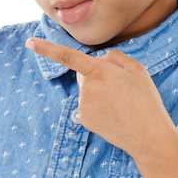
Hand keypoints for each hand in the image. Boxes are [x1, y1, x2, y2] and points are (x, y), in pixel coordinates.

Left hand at [24, 37, 173, 160]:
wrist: (147, 135)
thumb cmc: (145, 100)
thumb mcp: (137, 68)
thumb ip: (114, 57)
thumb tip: (98, 60)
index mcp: (100, 71)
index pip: (68, 56)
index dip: (47, 49)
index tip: (30, 43)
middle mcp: (87, 87)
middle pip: (83, 73)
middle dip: (96, 75)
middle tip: (120, 89)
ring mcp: (83, 104)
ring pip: (86, 90)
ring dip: (98, 92)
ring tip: (120, 104)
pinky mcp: (83, 119)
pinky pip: (87, 105)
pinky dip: (97, 107)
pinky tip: (113, 114)